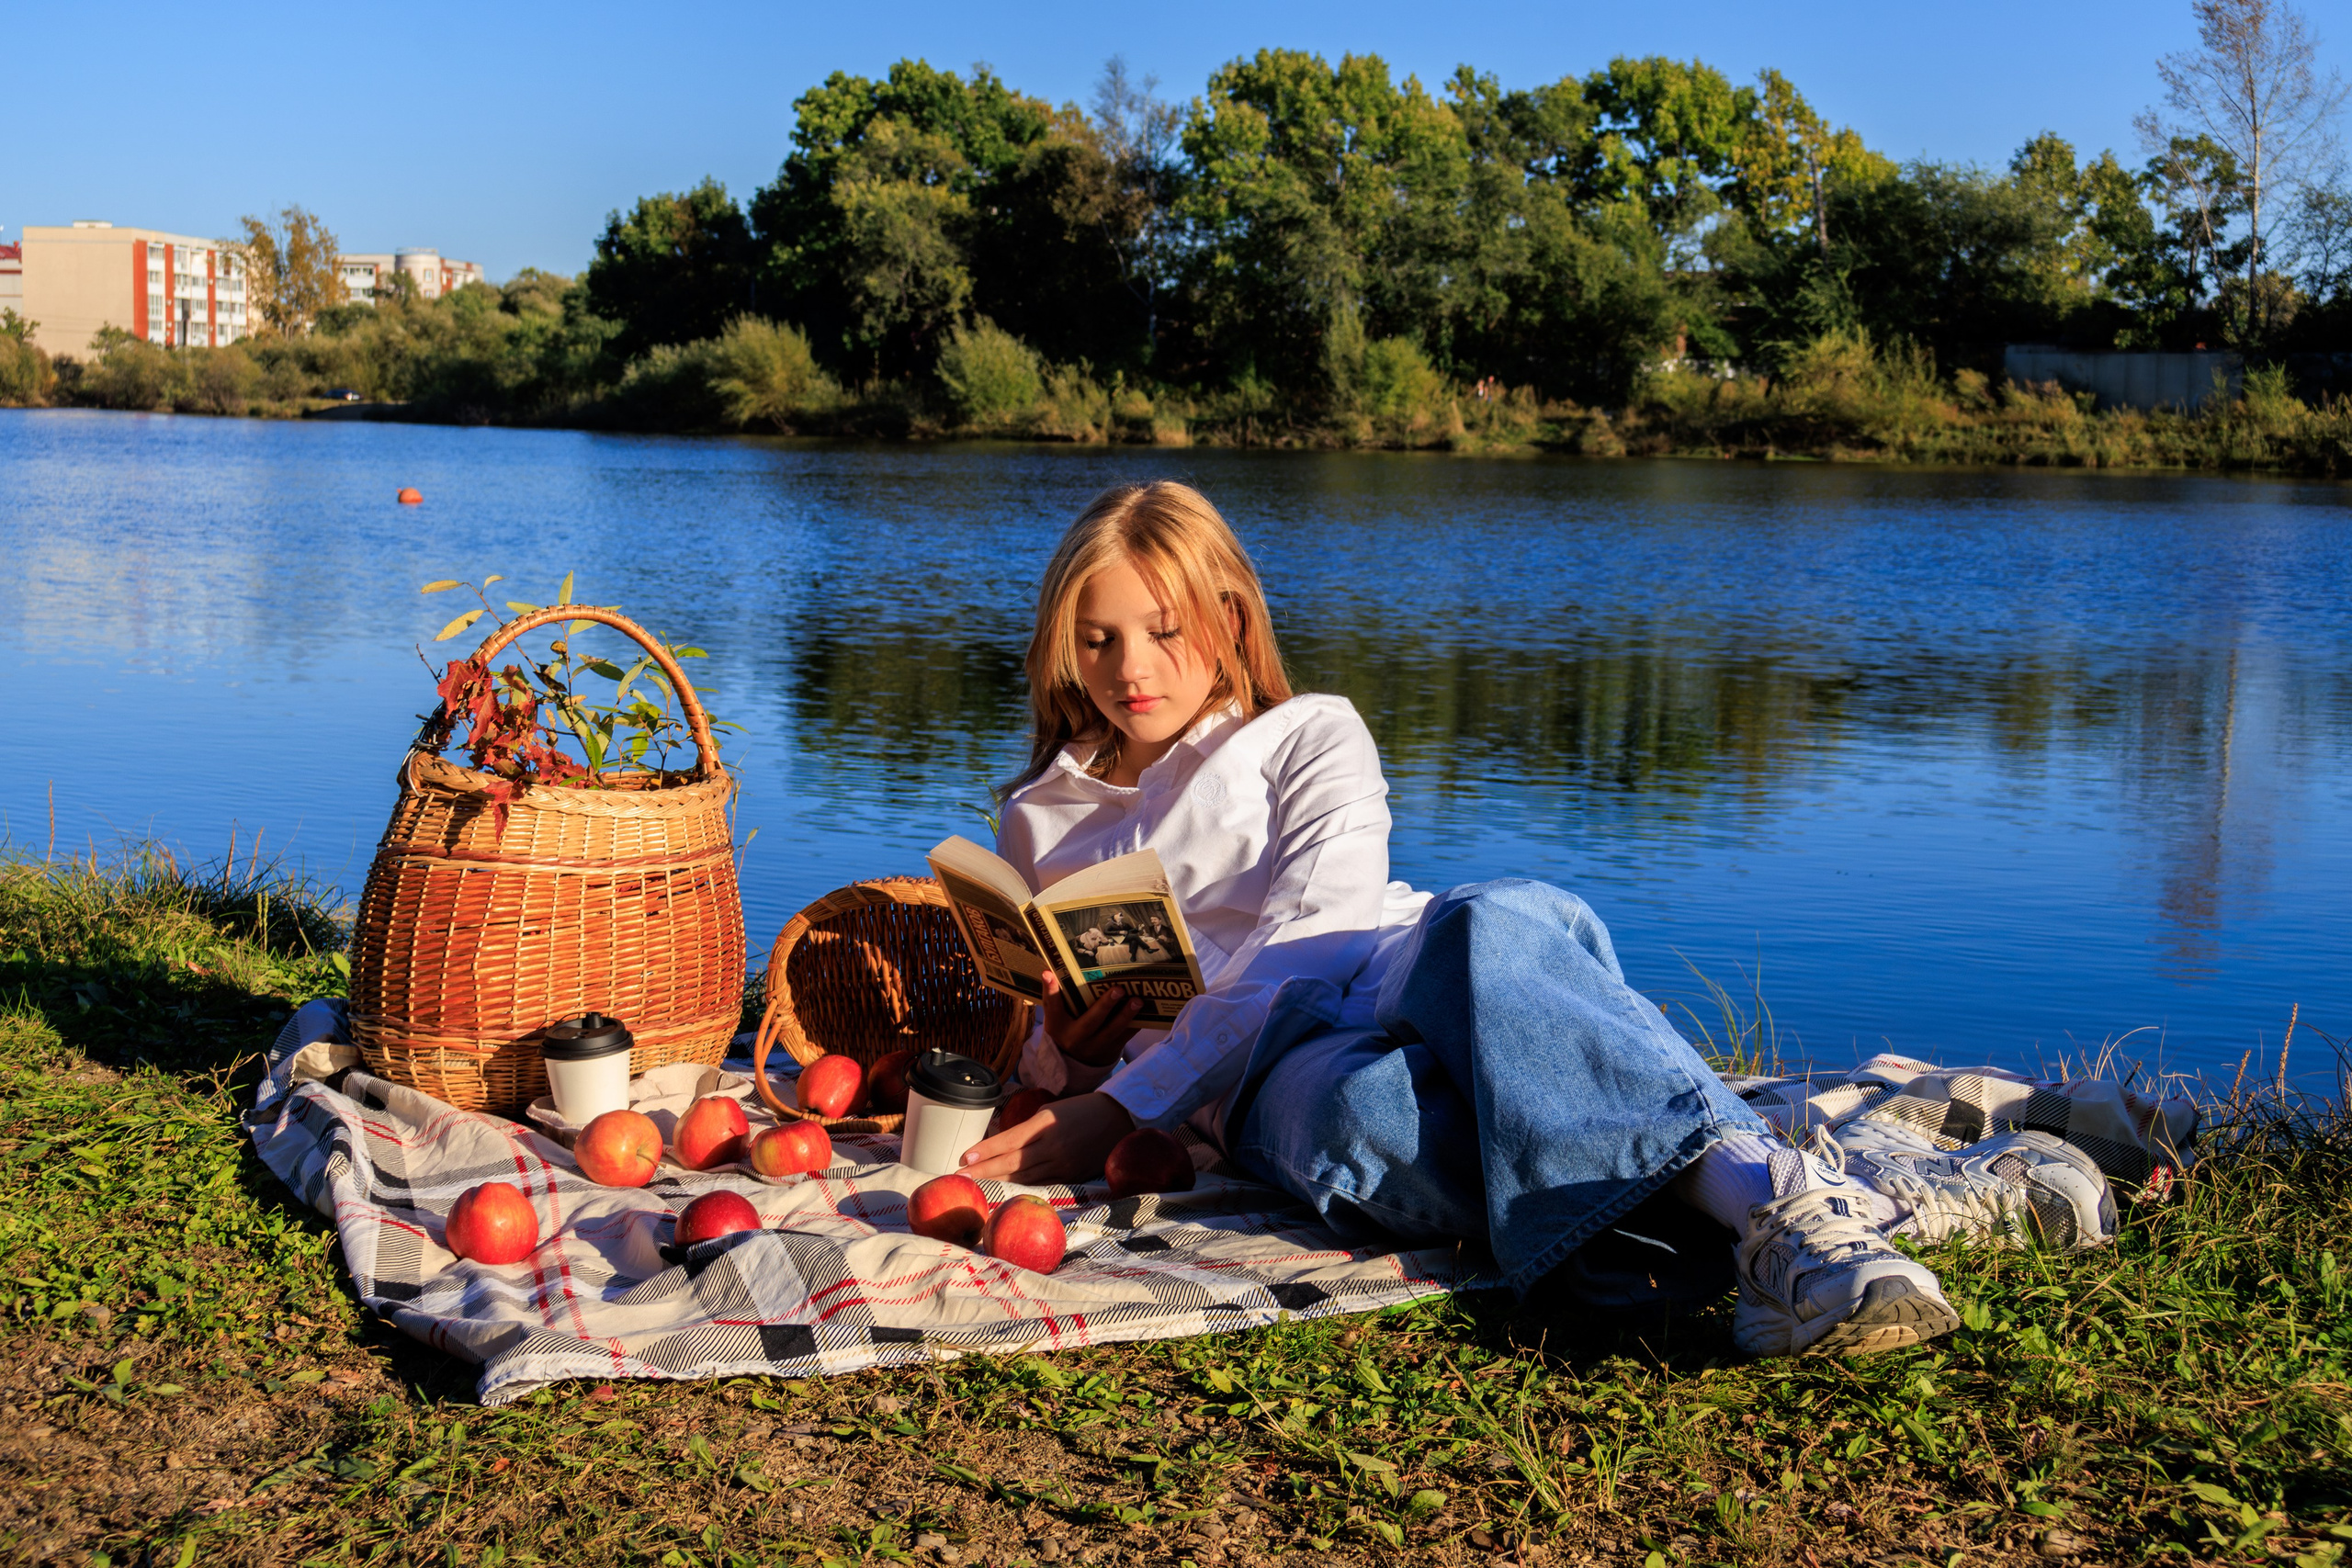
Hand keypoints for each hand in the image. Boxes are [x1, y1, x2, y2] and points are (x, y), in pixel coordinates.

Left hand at [958, 1092, 1133, 1184]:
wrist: (1119, 1118)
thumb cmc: (1082, 1109)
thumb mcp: (1051, 1110)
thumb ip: (1028, 1129)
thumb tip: (1002, 1143)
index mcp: (1046, 1123)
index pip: (1009, 1139)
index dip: (985, 1150)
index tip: (963, 1156)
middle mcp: (1052, 1145)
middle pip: (1012, 1162)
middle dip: (984, 1170)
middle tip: (960, 1176)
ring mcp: (1063, 1164)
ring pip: (1024, 1177)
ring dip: (998, 1181)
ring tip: (976, 1185)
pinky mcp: (1071, 1177)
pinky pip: (1040, 1183)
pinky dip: (1021, 1187)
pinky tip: (1004, 1190)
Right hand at [1043, 969, 1140, 1067]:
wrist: (1076, 1062)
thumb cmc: (1067, 1029)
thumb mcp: (1055, 1017)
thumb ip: (1053, 997)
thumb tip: (1049, 971)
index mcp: (1058, 1026)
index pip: (1052, 1007)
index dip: (1051, 991)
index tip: (1049, 973)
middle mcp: (1076, 1038)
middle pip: (1090, 1022)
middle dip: (1105, 1006)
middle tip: (1118, 989)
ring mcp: (1095, 1046)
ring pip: (1112, 1031)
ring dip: (1126, 1016)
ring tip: (1137, 1001)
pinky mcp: (1111, 1050)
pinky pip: (1125, 1037)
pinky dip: (1135, 1024)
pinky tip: (1146, 1012)